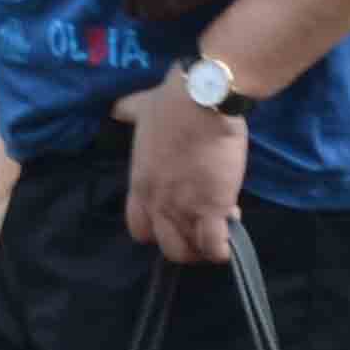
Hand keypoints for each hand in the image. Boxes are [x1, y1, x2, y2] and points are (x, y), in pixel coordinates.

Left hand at [112, 76, 248, 264]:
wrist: (202, 99)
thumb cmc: (173, 103)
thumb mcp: (141, 111)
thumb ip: (131, 113)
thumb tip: (120, 108)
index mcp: (140, 186)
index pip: (138, 228)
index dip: (156, 230)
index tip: (173, 220)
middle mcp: (157, 204)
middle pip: (165, 245)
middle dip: (183, 244)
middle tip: (200, 231)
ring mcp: (183, 208)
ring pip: (188, 250)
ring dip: (203, 248)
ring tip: (217, 234)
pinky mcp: (213, 207)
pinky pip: (213, 244)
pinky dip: (221, 249)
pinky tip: (229, 241)